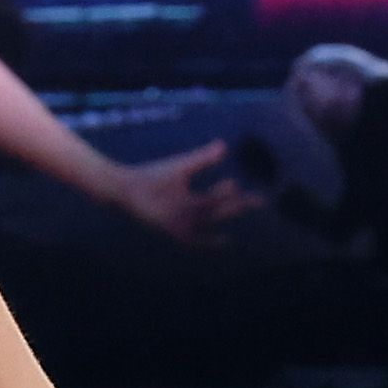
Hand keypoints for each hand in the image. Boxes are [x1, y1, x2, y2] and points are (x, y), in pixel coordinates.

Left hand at [106, 142, 259, 241]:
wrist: (125, 188)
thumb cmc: (151, 179)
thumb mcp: (181, 168)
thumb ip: (202, 158)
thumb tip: (223, 146)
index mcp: (195, 202)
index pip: (220, 198)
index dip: (232, 192)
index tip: (243, 184)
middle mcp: (192, 215)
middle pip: (221, 210)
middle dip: (241, 205)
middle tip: (262, 200)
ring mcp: (183, 223)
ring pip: (211, 219)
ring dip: (225, 210)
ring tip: (239, 198)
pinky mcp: (173, 230)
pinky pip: (194, 240)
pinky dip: (208, 241)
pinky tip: (222, 239)